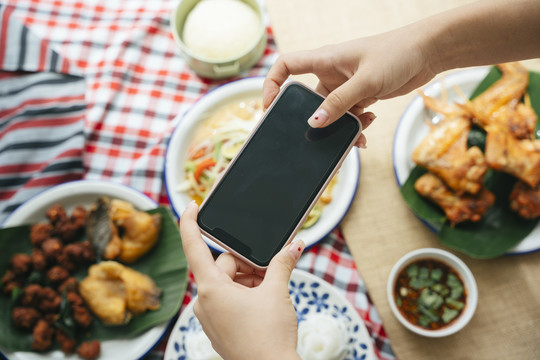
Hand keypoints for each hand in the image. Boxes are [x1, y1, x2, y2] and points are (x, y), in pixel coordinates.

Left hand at [180, 201, 303, 359]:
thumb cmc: (269, 337)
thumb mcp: (277, 292)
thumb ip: (282, 264)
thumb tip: (294, 246)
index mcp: (211, 289)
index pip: (194, 247)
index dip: (189, 223)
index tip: (190, 206)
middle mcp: (205, 303)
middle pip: (223, 267)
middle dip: (248, 264)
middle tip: (271, 269)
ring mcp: (211, 318)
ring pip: (227, 284)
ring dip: (249, 280)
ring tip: (271, 288)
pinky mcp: (219, 328)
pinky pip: (228, 300)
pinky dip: (245, 294)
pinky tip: (265, 300)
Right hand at [263, 27, 438, 146]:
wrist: (428, 52)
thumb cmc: (397, 53)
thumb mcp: (366, 81)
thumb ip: (340, 103)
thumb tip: (314, 124)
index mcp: (325, 59)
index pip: (286, 66)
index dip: (272, 84)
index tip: (270, 106)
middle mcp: (331, 72)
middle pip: (308, 100)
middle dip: (314, 119)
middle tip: (318, 137)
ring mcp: (345, 85)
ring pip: (331, 113)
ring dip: (341, 127)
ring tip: (356, 135)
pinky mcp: (360, 95)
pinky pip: (349, 116)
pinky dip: (356, 126)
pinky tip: (367, 127)